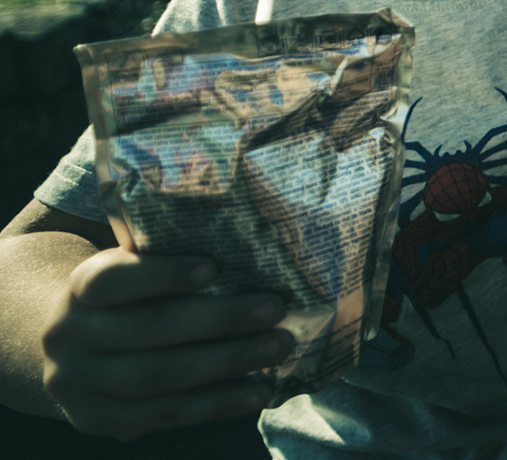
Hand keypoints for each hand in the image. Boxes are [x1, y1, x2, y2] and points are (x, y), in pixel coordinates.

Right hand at [41, 249, 291, 439]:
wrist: (71, 347)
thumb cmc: (129, 297)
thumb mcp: (132, 269)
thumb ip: (170, 258)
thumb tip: (252, 244)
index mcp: (80, 287)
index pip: (114, 279)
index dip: (161, 275)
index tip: (213, 268)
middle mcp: (70, 334)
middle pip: (148, 329)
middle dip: (219, 320)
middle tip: (276, 309)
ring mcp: (77, 383)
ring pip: (158, 376)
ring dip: (226, 363)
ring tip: (278, 347)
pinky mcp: (97, 419)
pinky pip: (164, 414)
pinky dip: (217, 404)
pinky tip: (259, 391)